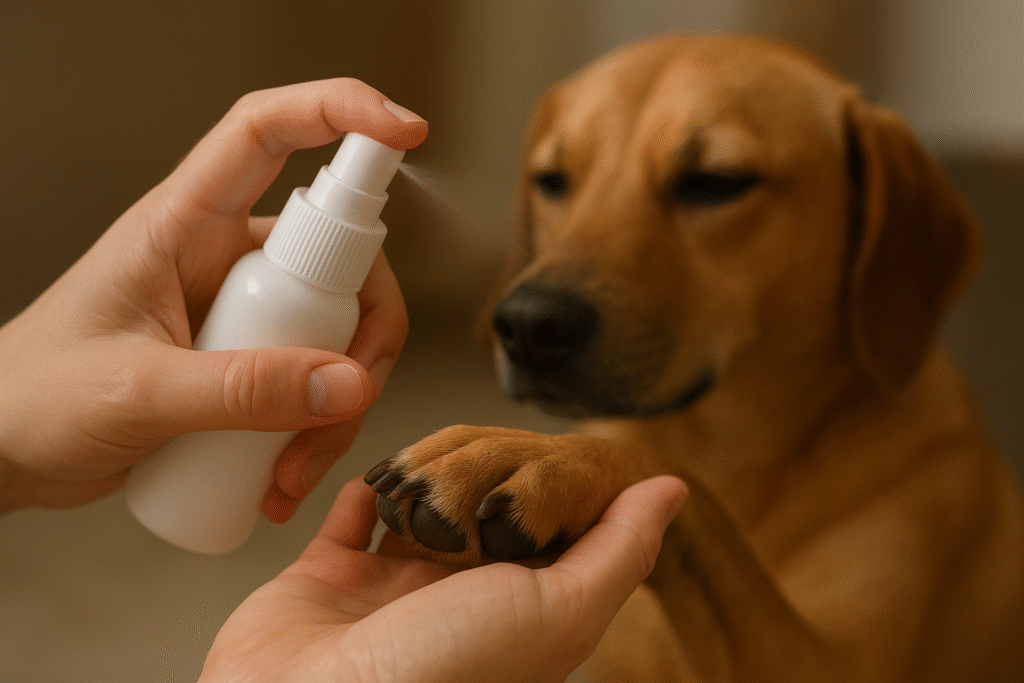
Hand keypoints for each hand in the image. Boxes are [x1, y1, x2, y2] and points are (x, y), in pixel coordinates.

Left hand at [0, 79, 426, 516]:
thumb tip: (345, 386)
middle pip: (339, 261)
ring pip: (339, 333)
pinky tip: (279, 480)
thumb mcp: (136, 391)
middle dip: (361, 343)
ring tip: (289, 473)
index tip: (403, 131)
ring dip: (337, 407)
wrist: (4, 454)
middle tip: (340, 408)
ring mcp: (243, 312)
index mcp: (184, 223)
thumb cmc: (34, 399)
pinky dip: (317, 431)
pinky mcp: (250, 362)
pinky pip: (315, 381)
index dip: (339, 112)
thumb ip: (239, 390)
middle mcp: (224, 257)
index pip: (265, 132)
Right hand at [199, 474, 687, 682]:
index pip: (545, 530)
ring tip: (430, 460)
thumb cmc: (442, 674)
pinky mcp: (327, 579)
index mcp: (515, 612)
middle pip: (481, 512)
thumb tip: (671, 489)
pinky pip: (349, 518)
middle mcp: (455, 601)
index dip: (551, 485)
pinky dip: (364, 490)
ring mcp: (388, 590)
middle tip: (481, 448)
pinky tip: (380, 474)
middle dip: (483, 474)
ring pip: (420, 506)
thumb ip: (618, 549)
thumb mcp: (558, 610)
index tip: (553, 446)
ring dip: (425, 475)